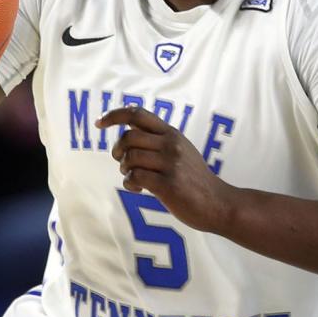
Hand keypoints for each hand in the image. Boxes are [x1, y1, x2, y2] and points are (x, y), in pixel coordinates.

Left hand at [97, 105, 232, 232]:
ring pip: (130, 157)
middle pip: (128, 137)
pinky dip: (130, 183)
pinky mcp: (168, 184)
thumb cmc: (194, 180)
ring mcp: (171, 163)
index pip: (138, 114)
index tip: (99, 123)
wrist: (218, 203)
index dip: (114, 115)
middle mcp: (171, 144)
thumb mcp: (180, 150)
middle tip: (122, 163)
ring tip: (133, 178)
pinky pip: (135, 177)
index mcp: (171, 134)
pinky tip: (138, 189)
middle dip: (117, 151)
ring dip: (125, 169)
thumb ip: (158, 140)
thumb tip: (129, 131)